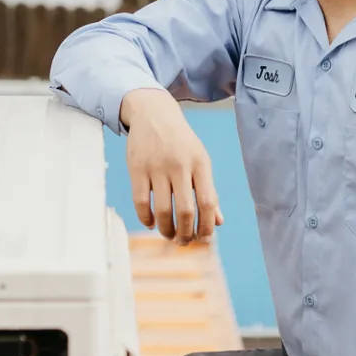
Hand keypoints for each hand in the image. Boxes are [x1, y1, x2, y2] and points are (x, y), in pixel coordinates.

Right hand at [120, 88, 223, 243]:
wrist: (154, 114)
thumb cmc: (182, 143)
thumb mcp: (201, 161)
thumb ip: (209, 191)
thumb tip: (218, 222)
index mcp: (200, 164)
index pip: (208, 202)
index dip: (207, 226)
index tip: (204, 240)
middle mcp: (180, 165)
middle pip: (185, 210)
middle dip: (186, 233)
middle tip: (184, 241)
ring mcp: (157, 167)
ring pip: (162, 209)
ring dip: (166, 229)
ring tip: (169, 235)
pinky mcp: (136, 168)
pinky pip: (140, 201)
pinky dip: (146, 218)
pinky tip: (151, 223)